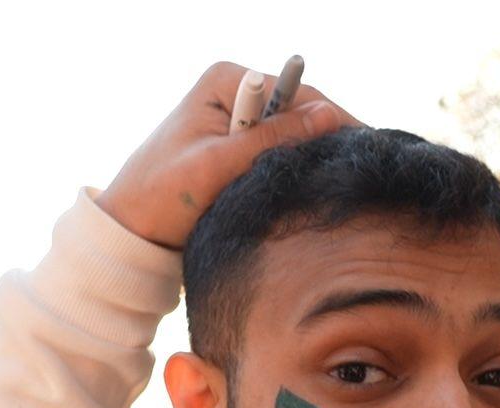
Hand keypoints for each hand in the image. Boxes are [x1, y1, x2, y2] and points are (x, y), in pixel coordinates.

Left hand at [95, 62, 358, 248]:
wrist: (129, 232)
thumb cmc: (160, 196)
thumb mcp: (217, 166)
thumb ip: (272, 140)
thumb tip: (330, 115)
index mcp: (228, 82)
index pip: (299, 94)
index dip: (336, 120)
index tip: (370, 147)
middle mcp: (238, 95)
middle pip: (302, 115)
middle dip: (328, 141)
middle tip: (367, 173)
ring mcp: (241, 123)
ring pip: (295, 140)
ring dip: (314, 162)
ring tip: (347, 186)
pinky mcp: (242, 153)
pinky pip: (282, 158)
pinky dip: (298, 175)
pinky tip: (319, 193)